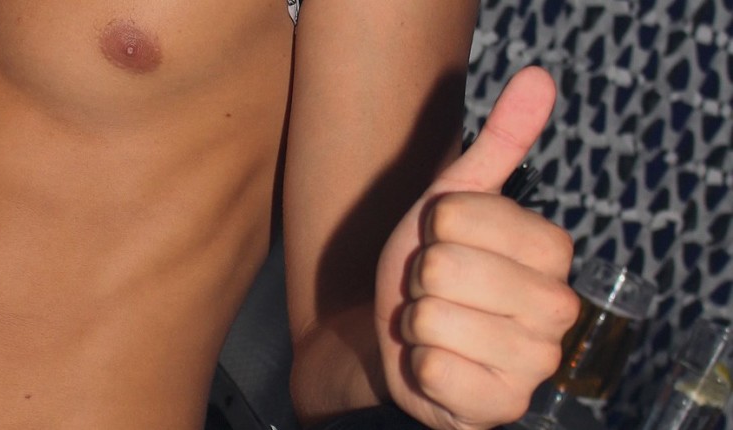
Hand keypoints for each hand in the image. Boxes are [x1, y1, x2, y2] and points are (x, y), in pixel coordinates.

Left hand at [373, 67, 578, 428]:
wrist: (392, 338)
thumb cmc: (428, 267)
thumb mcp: (454, 201)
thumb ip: (500, 143)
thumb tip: (536, 77)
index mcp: (554, 253)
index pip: (462, 216)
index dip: (433, 227)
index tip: (443, 244)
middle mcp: (559, 311)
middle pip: (443, 268)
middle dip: (419, 279)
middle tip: (432, 292)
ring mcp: (533, 366)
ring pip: (434, 318)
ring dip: (415, 322)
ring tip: (432, 327)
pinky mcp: (500, 410)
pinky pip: (431, 371)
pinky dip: (416, 366)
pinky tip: (432, 366)